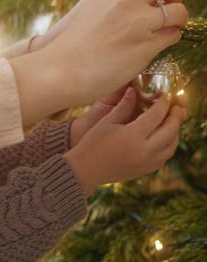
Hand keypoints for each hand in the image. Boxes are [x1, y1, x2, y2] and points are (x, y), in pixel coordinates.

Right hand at [32, 0, 187, 105]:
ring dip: (178, 20)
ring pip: (179, 11)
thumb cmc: (75, 41)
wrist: (61, 68)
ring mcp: (138, 21)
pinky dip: (171, 39)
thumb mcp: (92, 4)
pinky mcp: (145, 46)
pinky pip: (174, 36)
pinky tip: (157, 44)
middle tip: (169, 9)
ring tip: (168, 29)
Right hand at [65, 87, 186, 194]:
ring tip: (171, 120)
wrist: (85, 170)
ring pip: (171, 145)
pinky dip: (169, 144)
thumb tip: (134, 90)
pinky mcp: (145, 170)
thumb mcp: (107, 121)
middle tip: (176, 106)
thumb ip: (124, 106)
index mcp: (133, 136)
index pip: (156, 115)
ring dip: (175, 131)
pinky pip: (165, 156)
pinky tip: (163, 136)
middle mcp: (144, 151)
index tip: (163, 95)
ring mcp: (146, 163)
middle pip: (170, 130)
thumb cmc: (93, 143)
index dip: (162, 102)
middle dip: (175, 116)